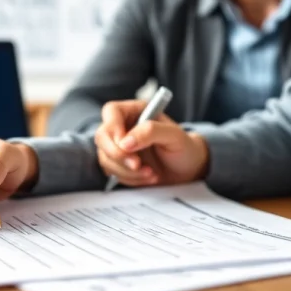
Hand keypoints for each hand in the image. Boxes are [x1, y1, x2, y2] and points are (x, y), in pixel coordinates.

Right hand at [94, 99, 208, 187]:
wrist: (188, 170)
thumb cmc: (184, 148)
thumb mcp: (174, 136)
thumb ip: (150, 132)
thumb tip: (125, 142)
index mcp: (135, 111)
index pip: (112, 112)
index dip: (113, 128)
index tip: (126, 145)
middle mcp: (123, 127)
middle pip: (102, 136)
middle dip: (117, 154)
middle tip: (137, 165)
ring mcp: (119, 146)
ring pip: (105, 157)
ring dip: (126, 170)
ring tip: (151, 172)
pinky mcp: (119, 164)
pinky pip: (112, 172)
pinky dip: (130, 178)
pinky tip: (148, 177)